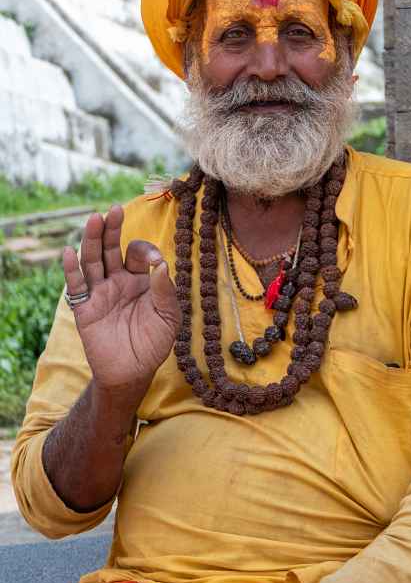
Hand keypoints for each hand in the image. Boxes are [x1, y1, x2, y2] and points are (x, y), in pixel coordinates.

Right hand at [63, 205, 179, 390]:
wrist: (133, 372)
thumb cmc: (154, 343)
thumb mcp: (169, 317)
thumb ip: (165, 291)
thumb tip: (161, 265)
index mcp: (142, 280)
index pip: (140, 254)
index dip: (146, 252)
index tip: (155, 262)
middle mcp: (119, 281)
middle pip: (112, 249)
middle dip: (113, 230)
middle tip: (114, 210)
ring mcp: (101, 293)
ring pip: (93, 261)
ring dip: (92, 241)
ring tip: (94, 219)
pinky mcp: (85, 309)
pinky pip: (77, 287)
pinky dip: (71, 270)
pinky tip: (69, 252)